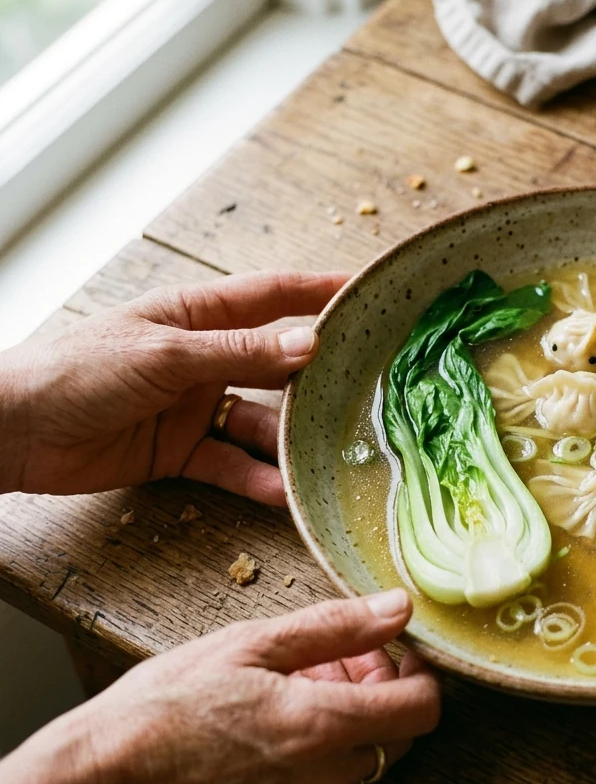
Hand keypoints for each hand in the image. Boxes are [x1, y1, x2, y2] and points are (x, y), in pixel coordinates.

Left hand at [0, 270, 349, 504]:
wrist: (16, 431)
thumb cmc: (80, 369)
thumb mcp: (166, 354)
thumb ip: (240, 353)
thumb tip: (309, 344)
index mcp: (198, 316)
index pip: (274, 296)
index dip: (321, 291)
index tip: (369, 292)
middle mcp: (206, 358)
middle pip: (277, 365)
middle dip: (320, 378)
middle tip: (371, 390)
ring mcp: (196, 406)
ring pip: (261, 422)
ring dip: (291, 441)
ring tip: (329, 456)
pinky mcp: (182, 451)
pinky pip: (231, 464)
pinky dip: (256, 478)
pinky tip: (284, 491)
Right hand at [0, 590, 439, 783]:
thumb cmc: (164, 706)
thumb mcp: (250, 644)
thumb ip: (336, 627)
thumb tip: (398, 607)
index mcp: (321, 727)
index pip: (423, 708)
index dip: (420, 674)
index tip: (394, 652)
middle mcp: (323, 781)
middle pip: (398, 736)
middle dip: (380, 694)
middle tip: (334, 663)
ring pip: (364, 765)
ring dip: (350, 727)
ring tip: (295, 693)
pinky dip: (320, 762)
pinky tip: (276, 733)